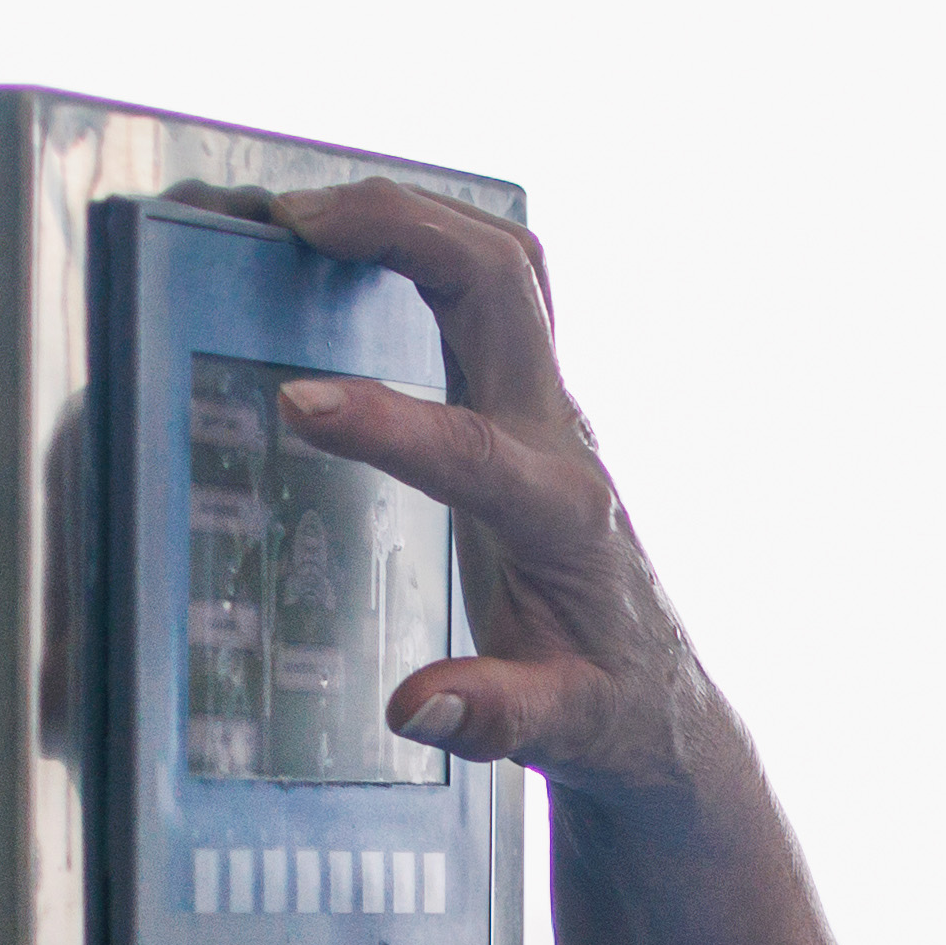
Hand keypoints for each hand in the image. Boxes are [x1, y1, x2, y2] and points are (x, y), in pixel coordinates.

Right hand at [263, 182, 728, 809]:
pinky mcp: (523, 406)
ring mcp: (546, 410)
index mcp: (563, 515)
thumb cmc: (613, 712)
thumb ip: (499, 716)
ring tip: (294, 212)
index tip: (294, 404)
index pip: (476, 448)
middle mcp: (561, 439)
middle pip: (503, 285)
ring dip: (406, 218)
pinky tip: (339, 243)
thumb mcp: (567, 733)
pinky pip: (478, 292)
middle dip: (401, 231)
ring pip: (497, 265)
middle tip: (283, 221)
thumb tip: (416, 706)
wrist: (662, 700)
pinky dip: (413, 245)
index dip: (388, 422)